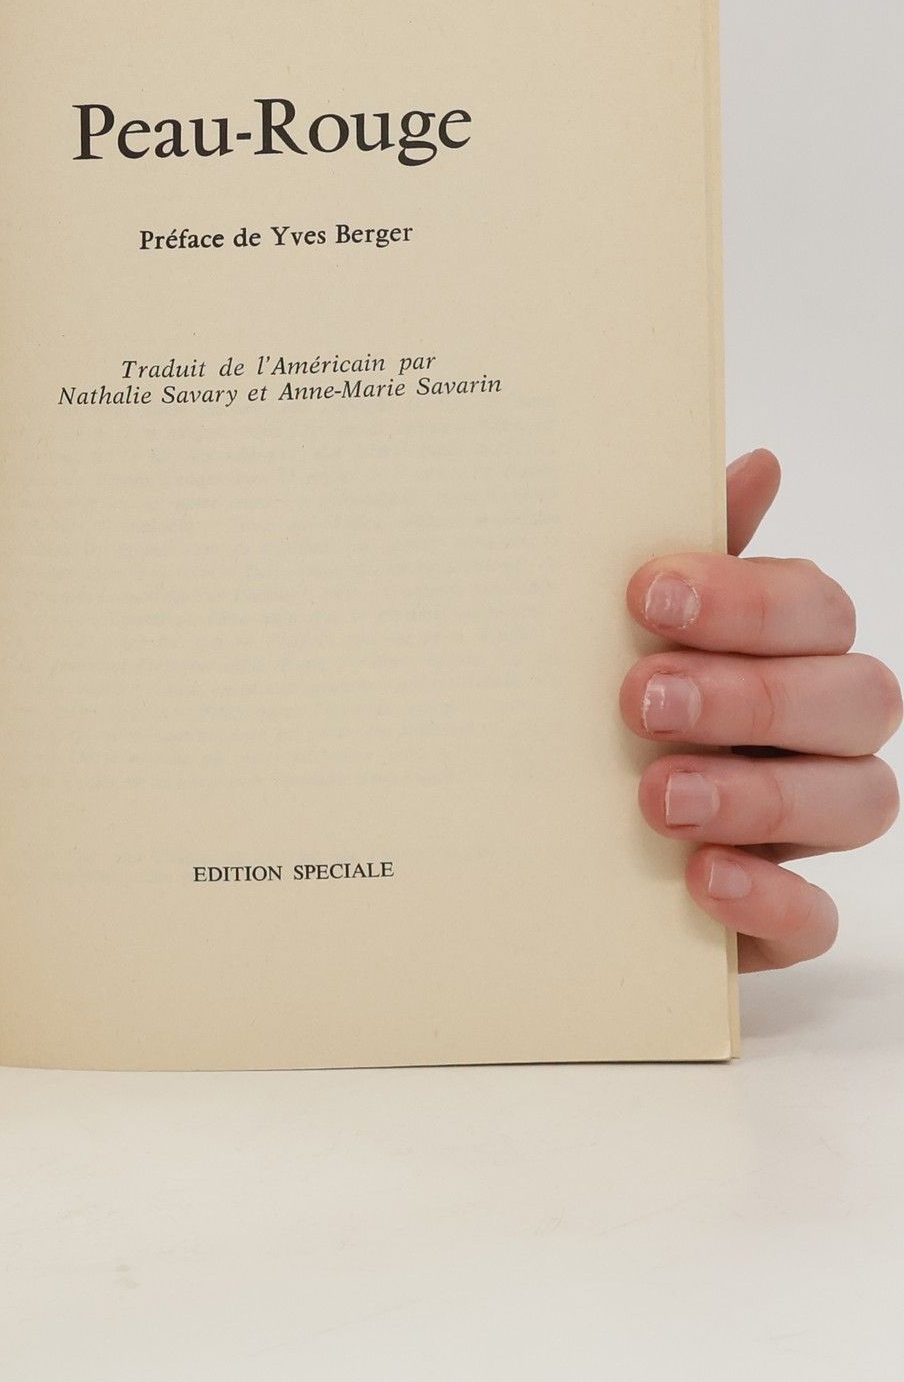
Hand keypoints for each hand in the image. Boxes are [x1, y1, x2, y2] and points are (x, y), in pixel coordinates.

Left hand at [627, 449, 899, 968]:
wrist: (522, 824)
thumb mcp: (619, 623)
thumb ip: (689, 549)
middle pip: (857, 700)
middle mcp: (815, 732)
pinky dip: (766, 899)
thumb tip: (757, 463)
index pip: (817, 608)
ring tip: (655, 796)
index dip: (746, 599)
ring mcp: (805, 825)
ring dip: (759, 794)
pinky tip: (698, 878)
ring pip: (860, 803)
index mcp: (785, 647)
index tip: (647, 596)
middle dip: (751, 695)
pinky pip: (815, 919)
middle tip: (640, 700)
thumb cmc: (593, 697)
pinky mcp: (776, 914)